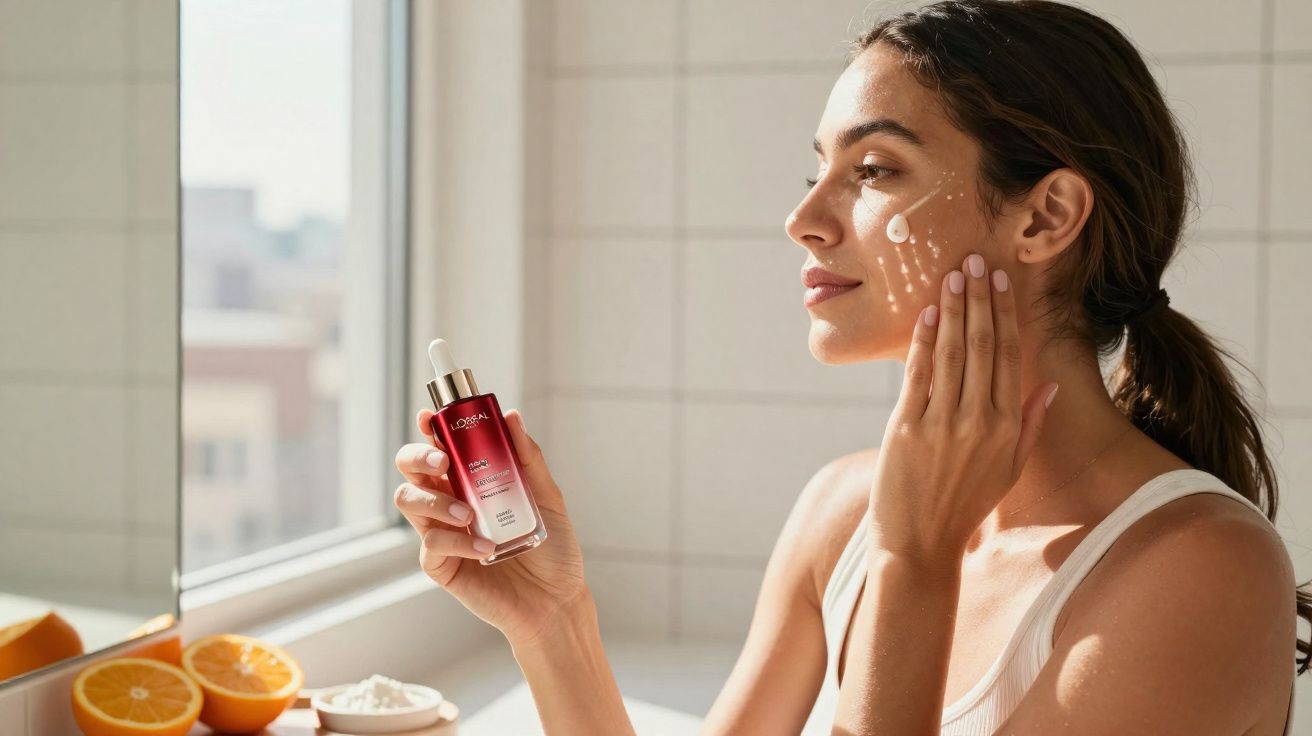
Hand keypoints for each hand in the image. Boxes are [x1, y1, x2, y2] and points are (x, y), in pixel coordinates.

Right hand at [393, 408, 587, 645]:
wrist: (555, 600)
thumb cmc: (552, 550)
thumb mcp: (547, 497)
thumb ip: (528, 458)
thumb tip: (510, 417)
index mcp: (471, 480)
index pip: (440, 447)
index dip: (429, 429)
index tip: (429, 418)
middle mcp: (450, 501)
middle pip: (411, 468)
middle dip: (418, 457)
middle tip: (443, 463)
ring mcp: (442, 532)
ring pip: (408, 500)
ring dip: (435, 500)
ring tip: (468, 514)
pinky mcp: (440, 563)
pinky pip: (432, 543)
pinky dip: (457, 541)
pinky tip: (485, 548)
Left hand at [869, 252, 1057, 565]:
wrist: (919, 544)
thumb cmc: (964, 506)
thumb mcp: (1008, 470)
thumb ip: (1030, 425)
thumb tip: (1047, 384)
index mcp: (1008, 428)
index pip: (1009, 356)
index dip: (1005, 313)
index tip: (1000, 280)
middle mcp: (980, 422)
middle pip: (983, 345)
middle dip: (980, 298)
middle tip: (975, 260)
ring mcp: (943, 424)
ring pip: (953, 353)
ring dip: (954, 309)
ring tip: (953, 275)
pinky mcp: (907, 429)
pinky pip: (919, 375)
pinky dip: (924, 341)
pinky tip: (927, 313)